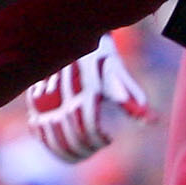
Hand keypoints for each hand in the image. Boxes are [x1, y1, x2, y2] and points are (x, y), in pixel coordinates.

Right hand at [26, 36, 152, 162]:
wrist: (71, 32)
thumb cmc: (98, 54)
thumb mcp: (116, 71)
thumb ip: (131, 97)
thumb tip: (151, 121)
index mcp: (85, 90)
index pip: (88, 128)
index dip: (98, 141)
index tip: (108, 139)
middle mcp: (63, 95)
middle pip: (69, 136)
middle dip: (83, 149)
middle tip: (95, 147)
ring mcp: (46, 97)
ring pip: (50, 136)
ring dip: (64, 151)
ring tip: (80, 152)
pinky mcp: (35, 97)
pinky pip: (37, 127)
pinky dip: (47, 140)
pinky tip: (59, 143)